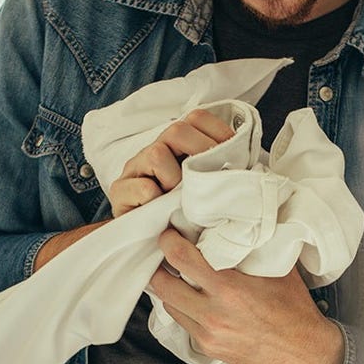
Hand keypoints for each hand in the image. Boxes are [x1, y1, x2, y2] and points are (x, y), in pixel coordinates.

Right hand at [108, 109, 234, 216]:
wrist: (155, 244)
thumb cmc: (185, 215)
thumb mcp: (206, 187)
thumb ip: (219, 168)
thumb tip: (244, 156)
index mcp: (176, 144)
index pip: (196, 118)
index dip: (218, 133)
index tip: (232, 158)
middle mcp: (154, 150)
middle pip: (176, 129)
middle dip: (199, 152)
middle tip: (207, 180)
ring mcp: (134, 168)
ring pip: (156, 154)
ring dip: (175, 180)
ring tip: (179, 200)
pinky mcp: (120, 191)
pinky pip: (143, 187)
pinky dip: (158, 200)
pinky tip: (162, 212)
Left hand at [150, 228, 345, 363]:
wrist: (305, 354)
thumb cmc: (294, 309)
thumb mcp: (278, 271)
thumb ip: (252, 249)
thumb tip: (234, 225)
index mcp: (229, 289)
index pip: (181, 258)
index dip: (169, 242)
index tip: (170, 235)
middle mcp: (213, 313)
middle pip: (163, 285)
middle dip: (159, 266)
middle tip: (165, 255)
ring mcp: (208, 333)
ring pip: (169, 305)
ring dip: (168, 288)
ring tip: (175, 275)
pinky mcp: (208, 348)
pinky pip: (183, 323)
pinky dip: (183, 308)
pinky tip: (192, 298)